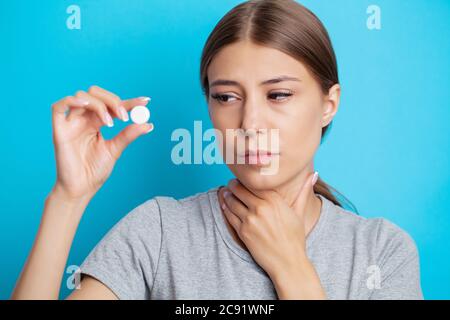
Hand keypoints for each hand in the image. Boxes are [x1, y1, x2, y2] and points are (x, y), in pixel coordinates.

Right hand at [51, 85, 153, 202]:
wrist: (82, 189)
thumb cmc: (94, 171)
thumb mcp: (115, 150)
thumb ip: (128, 135)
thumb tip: (148, 124)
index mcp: (96, 122)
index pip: (113, 105)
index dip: (129, 101)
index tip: (145, 102)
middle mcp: (83, 119)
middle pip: (95, 94)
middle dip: (113, 101)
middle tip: (124, 116)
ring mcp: (71, 123)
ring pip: (82, 97)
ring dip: (100, 105)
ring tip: (110, 123)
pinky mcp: (59, 130)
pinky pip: (59, 107)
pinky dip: (72, 101)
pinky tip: (87, 106)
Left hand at [221, 171, 324, 297]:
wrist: (288, 262)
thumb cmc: (295, 238)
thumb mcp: (299, 212)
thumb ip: (304, 191)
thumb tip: (314, 174)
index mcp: (274, 199)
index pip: (253, 182)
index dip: (246, 179)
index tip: (244, 178)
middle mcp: (261, 207)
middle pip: (239, 188)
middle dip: (234, 185)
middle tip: (232, 185)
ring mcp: (250, 219)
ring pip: (231, 200)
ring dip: (227, 195)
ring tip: (226, 193)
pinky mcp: (243, 231)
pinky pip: (229, 214)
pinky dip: (225, 208)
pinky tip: (225, 205)